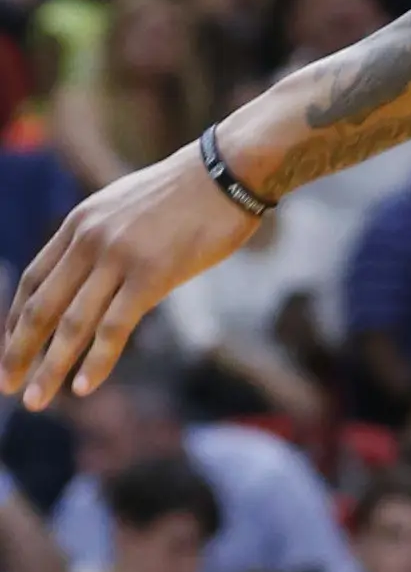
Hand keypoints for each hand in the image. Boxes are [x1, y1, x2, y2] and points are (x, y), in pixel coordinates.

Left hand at [3, 144, 267, 402]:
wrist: (228, 170)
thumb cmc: (186, 192)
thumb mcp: (125, 207)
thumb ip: (101, 238)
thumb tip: (92, 275)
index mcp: (79, 223)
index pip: (33, 280)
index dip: (16, 320)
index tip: (11, 350)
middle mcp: (90, 240)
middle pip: (42, 307)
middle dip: (20, 352)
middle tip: (8, 387)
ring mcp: (120, 258)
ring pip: (72, 324)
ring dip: (50, 367)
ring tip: (36, 401)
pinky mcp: (153, 275)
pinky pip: (115, 327)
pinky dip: (96, 361)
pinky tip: (83, 387)